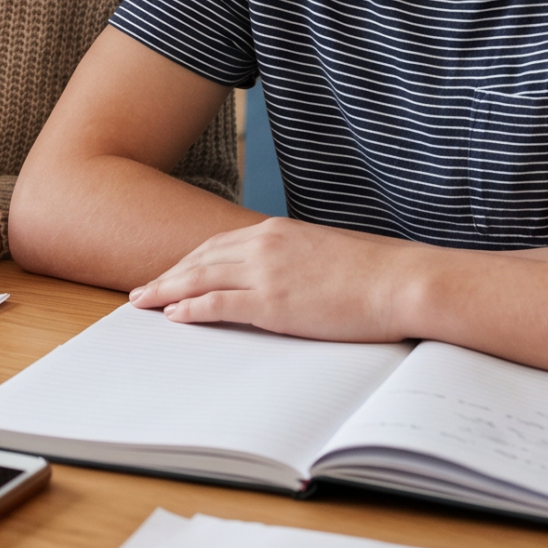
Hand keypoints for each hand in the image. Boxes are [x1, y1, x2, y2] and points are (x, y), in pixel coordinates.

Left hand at [127, 216, 440, 342]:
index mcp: (278, 231)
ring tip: (143, 303)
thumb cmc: (378, 273)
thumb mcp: (328, 255)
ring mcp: (266, 272)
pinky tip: (173, 316)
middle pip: (200, 259)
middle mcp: (265, 244)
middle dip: (169, 275)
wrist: (404, 280)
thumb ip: (298, 261)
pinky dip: (190, 309)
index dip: (190, 260)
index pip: (219, 244)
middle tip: (143, 290)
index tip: (172, 272)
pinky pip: (217, 304)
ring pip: (199, 279)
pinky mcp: (272, 302)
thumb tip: (288, 278)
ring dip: (167, 291)